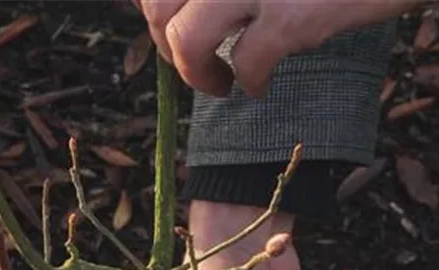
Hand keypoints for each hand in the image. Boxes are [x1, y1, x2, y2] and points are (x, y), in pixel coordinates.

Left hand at [139, 0, 422, 96]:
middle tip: (196, 62)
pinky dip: (251, 84)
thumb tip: (176, 10)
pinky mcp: (290, 14)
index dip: (153, 9)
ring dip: (196, 76)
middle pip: (158, 9)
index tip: (170, 24)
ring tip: (220, 84)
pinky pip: (246, 65)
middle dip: (166, 48)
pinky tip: (261, 87)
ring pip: (185, 40)